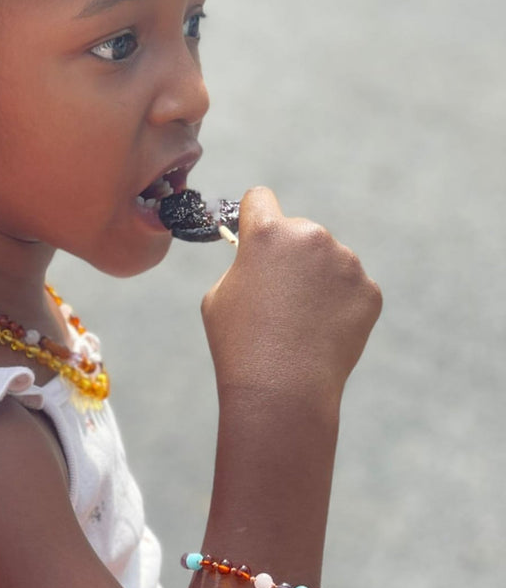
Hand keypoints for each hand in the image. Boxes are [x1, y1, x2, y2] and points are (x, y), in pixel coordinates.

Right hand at [202, 187, 381, 409]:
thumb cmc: (239, 343)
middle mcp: (311, 236)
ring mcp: (346, 262)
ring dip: (317, 277)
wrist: (283, 389)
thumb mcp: (218, 294)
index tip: (253, 230)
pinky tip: (321, 330)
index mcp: (268, 232)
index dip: (253, 215)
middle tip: (279, 295)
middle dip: (289, 253)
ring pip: (327, 259)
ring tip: (300, 320)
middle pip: (298, 231)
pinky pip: (350, 287)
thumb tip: (259, 259)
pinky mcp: (369, 290)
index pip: (260, 198)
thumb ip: (242, 264)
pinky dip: (338, 303)